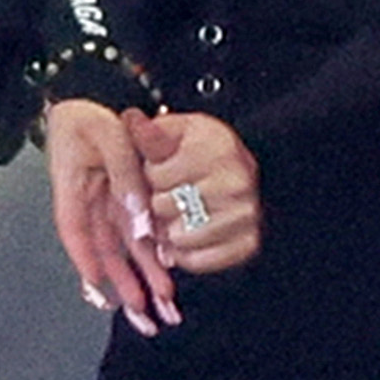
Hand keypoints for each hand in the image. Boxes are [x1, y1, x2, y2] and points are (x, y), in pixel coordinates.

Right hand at [46, 100, 175, 334]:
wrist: (89, 106)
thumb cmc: (92, 119)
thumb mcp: (110, 137)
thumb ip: (126, 174)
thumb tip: (140, 213)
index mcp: (76, 191)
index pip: (77, 232)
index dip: (87, 260)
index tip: (100, 286)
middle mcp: (90, 208)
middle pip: (105, 254)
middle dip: (125, 287)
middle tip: (144, 315)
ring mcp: (105, 211)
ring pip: (124, 254)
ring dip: (141, 283)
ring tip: (159, 312)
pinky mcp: (122, 209)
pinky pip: (135, 240)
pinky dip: (148, 262)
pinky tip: (161, 287)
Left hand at [132, 109, 262, 278]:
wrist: (242, 174)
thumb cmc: (207, 154)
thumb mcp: (179, 133)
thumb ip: (152, 132)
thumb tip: (132, 119)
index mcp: (219, 149)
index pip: (158, 175)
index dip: (153, 176)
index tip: (166, 171)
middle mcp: (238, 181)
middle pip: (165, 208)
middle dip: (160, 204)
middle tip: (173, 196)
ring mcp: (246, 214)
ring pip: (180, 237)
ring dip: (171, 232)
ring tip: (180, 217)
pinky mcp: (247, 243)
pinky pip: (199, 260)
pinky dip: (187, 255)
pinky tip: (190, 237)